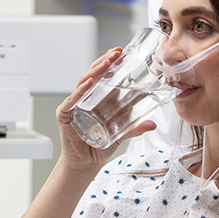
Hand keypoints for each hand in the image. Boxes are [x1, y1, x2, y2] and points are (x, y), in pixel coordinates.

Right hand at [56, 47, 155, 170]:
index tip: (123, 53)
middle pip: (93, 74)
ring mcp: (73, 105)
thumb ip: (135, 127)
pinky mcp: (65, 115)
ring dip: (96, 71)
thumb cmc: (98, 145)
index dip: (112, 63)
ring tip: (107, 63)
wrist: (85, 164)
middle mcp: (84, 98)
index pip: (103, 75)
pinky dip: (80, 91)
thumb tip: (153, 124)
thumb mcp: (121, 134)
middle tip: (117, 53)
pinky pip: (72, 100)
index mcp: (96, 98)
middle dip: (105, 61)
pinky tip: (89, 83)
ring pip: (83, 82)